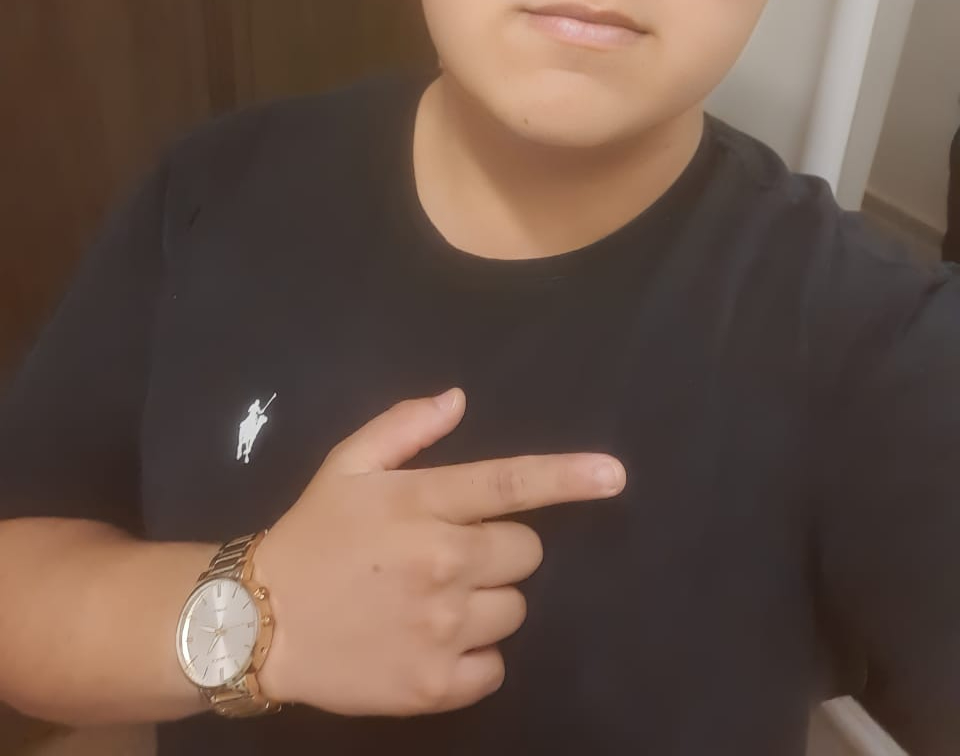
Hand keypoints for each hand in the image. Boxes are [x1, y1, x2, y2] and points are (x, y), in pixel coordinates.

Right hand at [255, 388, 624, 717]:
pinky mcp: (435, 685)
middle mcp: (443, 564)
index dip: (569, 477)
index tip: (614, 475)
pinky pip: (494, 667)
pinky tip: (432, 640)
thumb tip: (459, 400)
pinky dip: (474, 656)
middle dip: (500, 549)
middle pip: (526, 553)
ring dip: (486, 600)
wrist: (257, 622)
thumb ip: (405, 429)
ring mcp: (442, 629)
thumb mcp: (346, 465)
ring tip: (433, 598)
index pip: (511, 485)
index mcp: (423, 505)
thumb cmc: (312, 534)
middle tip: (450, 553)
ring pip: (514, 610)